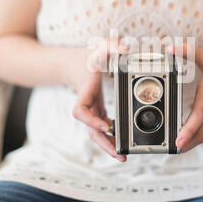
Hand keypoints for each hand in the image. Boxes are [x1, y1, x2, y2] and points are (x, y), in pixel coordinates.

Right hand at [68, 37, 129, 161]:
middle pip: (90, 130)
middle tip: (119, 154)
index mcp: (86, 91)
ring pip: (96, 133)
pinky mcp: (98, 112)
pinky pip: (102, 128)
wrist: (75, 65)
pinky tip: (121, 144)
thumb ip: (112, 46)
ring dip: (108, 145)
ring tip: (123, 156)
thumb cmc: (88, 57)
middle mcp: (87, 104)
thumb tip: (126, 50)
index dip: (91, 120)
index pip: (81, 111)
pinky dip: (111, 137)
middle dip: (104, 143)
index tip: (106, 125)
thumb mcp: (100, 47)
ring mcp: (92, 110)